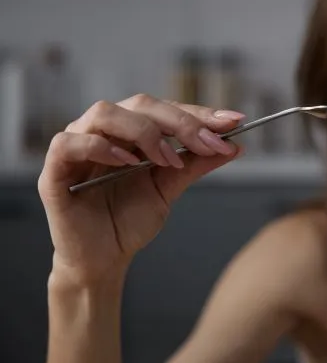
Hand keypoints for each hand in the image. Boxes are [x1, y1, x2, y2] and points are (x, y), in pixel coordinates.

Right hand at [38, 94, 244, 284]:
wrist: (104, 259)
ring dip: (144, 131)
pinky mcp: (55, 171)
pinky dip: (102, 146)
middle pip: (140, 104)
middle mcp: (104, 131)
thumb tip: (235, 145)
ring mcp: (77, 146)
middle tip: (209, 142)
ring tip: (167, 158)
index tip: (234, 121)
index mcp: (131, 131)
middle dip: (181, 121)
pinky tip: (128, 161)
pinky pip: (70, 143)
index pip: (166, 109)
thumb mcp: (170, 187)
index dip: (200, 113)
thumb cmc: (130, 219)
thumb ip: (196, 163)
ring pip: (105, 113)